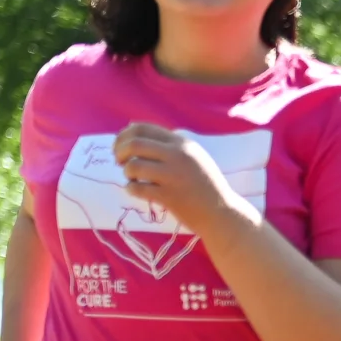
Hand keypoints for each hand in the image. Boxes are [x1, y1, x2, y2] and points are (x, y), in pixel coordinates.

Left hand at [112, 122, 245, 232]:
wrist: (221, 212)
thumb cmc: (206, 185)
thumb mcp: (194, 156)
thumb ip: (169, 144)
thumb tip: (132, 128)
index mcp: (182, 143)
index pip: (143, 128)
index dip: (124, 135)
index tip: (120, 146)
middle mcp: (177, 156)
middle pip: (134, 144)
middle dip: (119, 152)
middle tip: (119, 162)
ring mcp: (173, 176)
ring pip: (133, 166)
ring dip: (127, 172)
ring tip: (133, 178)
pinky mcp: (168, 196)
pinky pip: (137, 188)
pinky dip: (131, 189)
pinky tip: (136, 191)